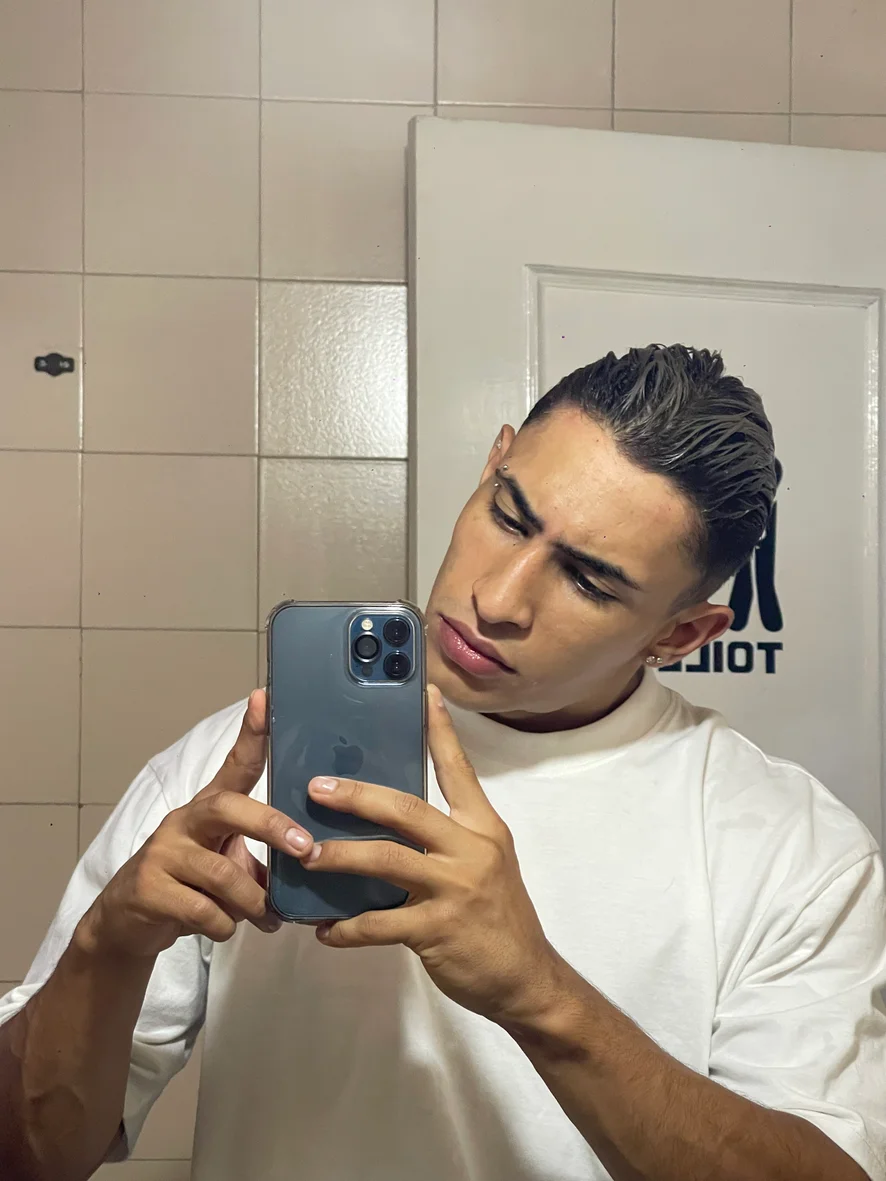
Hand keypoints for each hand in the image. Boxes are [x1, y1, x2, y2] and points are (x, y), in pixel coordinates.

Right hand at [79, 690, 313, 960]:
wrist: (129, 923)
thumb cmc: (190, 885)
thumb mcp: (227, 862)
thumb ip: (261, 857)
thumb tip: (310, 864)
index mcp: (209, 807)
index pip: (235, 763)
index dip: (252, 732)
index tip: (265, 697)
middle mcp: (184, 820)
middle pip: (229, 807)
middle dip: (271, 826)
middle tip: (304, 847)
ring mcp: (163, 853)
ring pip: (222, 873)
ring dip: (252, 901)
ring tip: (265, 916)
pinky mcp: (148, 889)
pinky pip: (203, 910)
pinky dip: (225, 925)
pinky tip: (225, 928)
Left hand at [303, 686, 558, 1026]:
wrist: (526, 979)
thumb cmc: (498, 917)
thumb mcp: (486, 863)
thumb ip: (449, 838)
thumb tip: (393, 817)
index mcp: (482, 827)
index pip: (458, 770)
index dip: (440, 731)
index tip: (424, 693)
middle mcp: (470, 850)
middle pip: (406, 810)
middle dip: (357, 797)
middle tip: (317, 787)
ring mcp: (454, 890)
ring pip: (386, 861)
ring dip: (340, 856)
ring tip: (307, 855)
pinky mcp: (436, 930)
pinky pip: (379, 923)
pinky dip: (347, 927)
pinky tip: (325, 930)